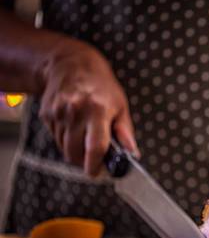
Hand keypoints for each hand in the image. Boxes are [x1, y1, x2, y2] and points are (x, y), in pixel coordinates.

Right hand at [38, 41, 138, 175]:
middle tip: (94, 160)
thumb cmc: (101, 85)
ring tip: (86, 139)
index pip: (95, 146)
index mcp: (98, 110)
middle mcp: (76, 112)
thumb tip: (132, 153)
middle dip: (84, 161)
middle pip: (75, 152)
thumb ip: (125, 132)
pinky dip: (66, 140)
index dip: (95, 164)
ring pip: (64, 147)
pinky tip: (74, 127)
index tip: (97, 173)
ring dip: (75, 151)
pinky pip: (56, 138)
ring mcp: (58, 113)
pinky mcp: (47, 114)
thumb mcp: (120, 106)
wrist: (71, 64)